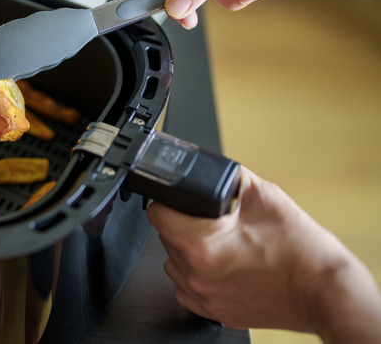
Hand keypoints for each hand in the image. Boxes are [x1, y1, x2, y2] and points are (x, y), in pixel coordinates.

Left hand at [147, 167, 380, 341]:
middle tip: (214, 222)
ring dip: (189, 251)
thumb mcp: (264, 196)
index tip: (179, 201)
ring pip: (174, 264)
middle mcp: (196, 273)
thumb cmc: (302, 253)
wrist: (324, 292)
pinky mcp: (214, 311)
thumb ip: (230, 178)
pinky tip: (222, 266)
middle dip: (184, 225)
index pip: (157, 214)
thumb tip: (209, 169)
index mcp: (202, 243)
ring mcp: (203, 296)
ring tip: (221, 244)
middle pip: (166, 238)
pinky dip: (198, 275)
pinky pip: (188, 289)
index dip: (167, 201)